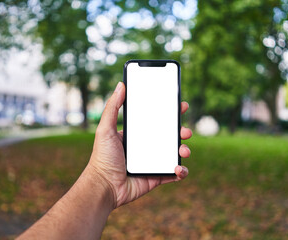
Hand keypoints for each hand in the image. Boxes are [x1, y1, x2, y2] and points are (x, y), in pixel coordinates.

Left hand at [88, 82, 191, 208]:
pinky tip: (178, 168)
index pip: (155, 121)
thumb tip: (120, 85)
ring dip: (183, 150)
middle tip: (185, 130)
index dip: (169, 113)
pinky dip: (181, 171)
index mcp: (136, 135)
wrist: (104, 186)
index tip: (180, 106)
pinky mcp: (156, 177)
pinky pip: (174, 173)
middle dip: (181, 131)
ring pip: (174, 153)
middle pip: (169, 136)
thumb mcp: (105, 129)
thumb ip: (112, 108)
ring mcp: (152, 162)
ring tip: (183, 150)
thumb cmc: (102, 158)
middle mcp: (146, 147)